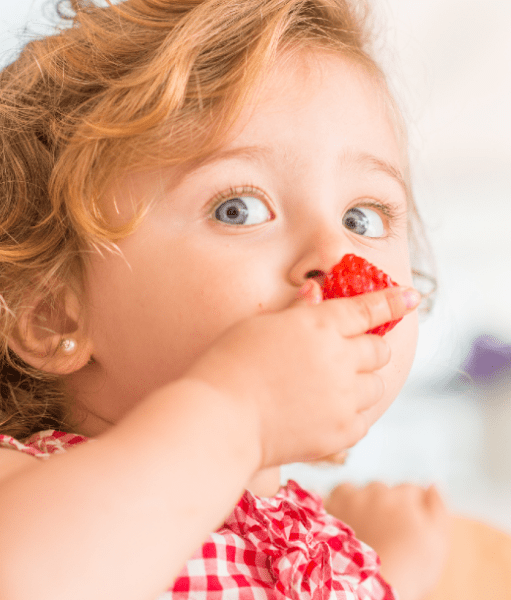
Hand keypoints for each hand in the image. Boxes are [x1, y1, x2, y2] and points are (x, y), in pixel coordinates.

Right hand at [185, 280, 419, 469]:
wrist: (222, 418)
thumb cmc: (230, 364)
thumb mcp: (260, 326)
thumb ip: (296, 312)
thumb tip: (316, 296)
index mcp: (319, 326)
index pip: (367, 309)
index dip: (392, 301)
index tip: (411, 297)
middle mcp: (340, 359)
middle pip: (378, 351)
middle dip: (368, 349)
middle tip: (346, 356)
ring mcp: (343, 397)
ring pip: (376, 386)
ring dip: (361, 383)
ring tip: (330, 390)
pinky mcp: (341, 431)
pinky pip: (363, 419)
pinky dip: (350, 414)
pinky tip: (323, 413)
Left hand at [324, 482, 449, 599]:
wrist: (372, 587)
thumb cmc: (410, 568)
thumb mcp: (438, 541)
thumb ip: (437, 507)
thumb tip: (433, 484)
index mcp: (403, 496)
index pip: (411, 490)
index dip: (413, 507)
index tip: (410, 524)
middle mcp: (375, 490)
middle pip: (384, 490)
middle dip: (387, 504)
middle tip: (387, 531)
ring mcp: (351, 497)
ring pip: (359, 490)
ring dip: (361, 502)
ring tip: (365, 528)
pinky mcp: (331, 507)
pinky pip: (334, 495)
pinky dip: (339, 504)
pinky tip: (345, 520)